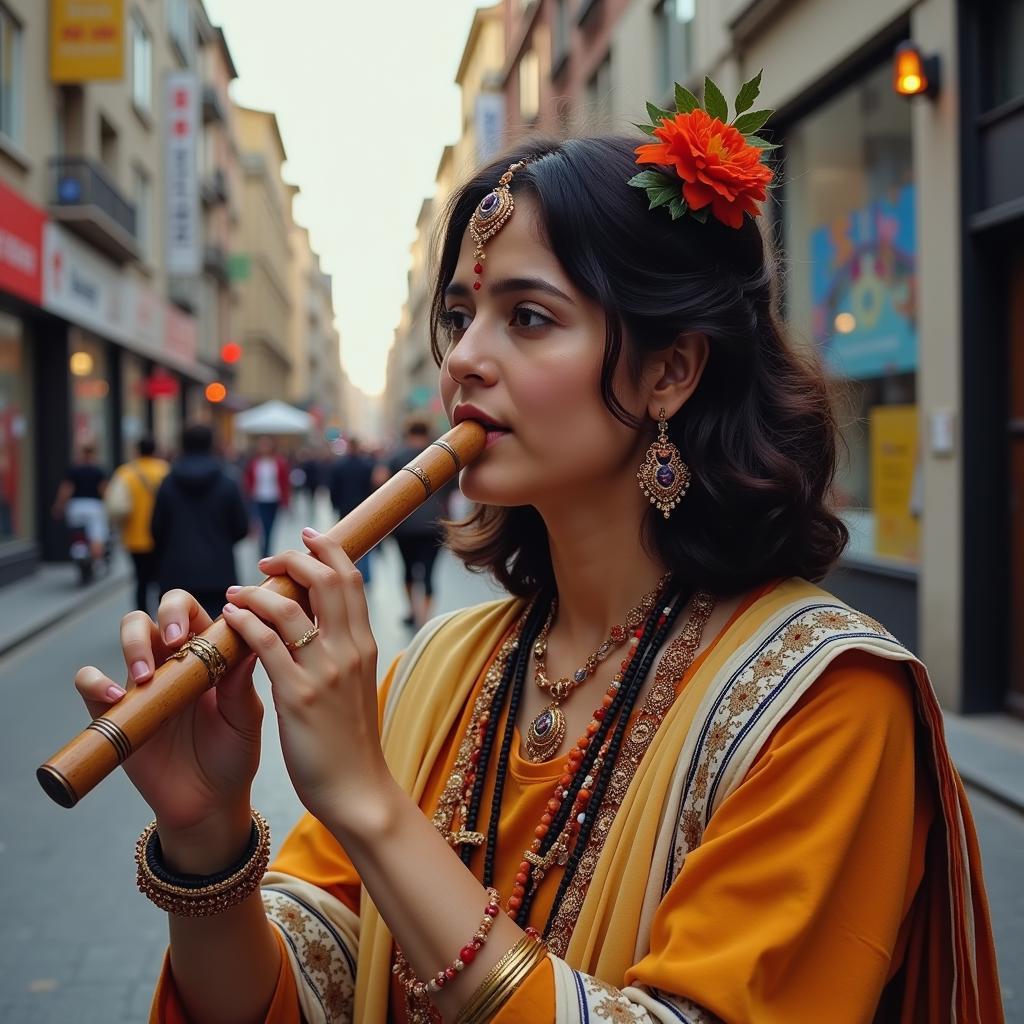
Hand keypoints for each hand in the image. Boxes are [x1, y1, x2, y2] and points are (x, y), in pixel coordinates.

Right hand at [74, 592, 262, 846]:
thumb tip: (249, 641)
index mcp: (210, 655)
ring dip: (133, 644)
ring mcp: (144, 683)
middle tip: (174, 640)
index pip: (196, 612)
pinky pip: (90, 683)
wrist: (209, 804)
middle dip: (163, 615)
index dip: (193, 609)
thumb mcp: (246, 718)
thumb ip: (243, 683)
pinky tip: (116, 697)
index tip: (199, 628)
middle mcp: (175, 662)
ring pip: (127, 636)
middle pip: (158, 614)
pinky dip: (95, 681)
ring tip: (146, 674)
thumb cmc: (234, 755)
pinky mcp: (115, 712)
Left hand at [221, 527, 386, 827]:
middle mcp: (350, 650)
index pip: (350, 579)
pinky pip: (265, 645)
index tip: (306, 539)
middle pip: (325, 580)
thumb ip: (343, 650)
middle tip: (269, 558)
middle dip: (295, 558)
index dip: (328, 551)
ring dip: (257, 591)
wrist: (359, 790)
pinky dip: (245, 624)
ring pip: (290, 607)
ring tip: (236, 592)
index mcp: (365, 645)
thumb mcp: (356, 684)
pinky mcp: (298, 697)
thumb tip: (322, 620)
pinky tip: (230, 619)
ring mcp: (325, 672)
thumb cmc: (352, 741)